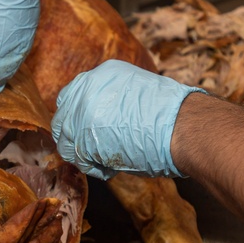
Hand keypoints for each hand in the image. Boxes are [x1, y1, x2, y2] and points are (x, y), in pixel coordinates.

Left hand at [51, 60, 204, 179]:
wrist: (180, 126)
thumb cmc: (169, 117)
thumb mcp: (136, 93)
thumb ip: (113, 101)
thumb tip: (103, 120)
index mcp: (101, 74)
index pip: (73, 96)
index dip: (79, 118)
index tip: (90, 132)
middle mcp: (86, 88)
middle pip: (63, 118)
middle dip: (77, 138)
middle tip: (96, 151)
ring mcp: (80, 111)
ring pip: (66, 141)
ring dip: (85, 155)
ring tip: (109, 161)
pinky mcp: (81, 136)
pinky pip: (77, 158)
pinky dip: (92, 167)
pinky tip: (111, 168)